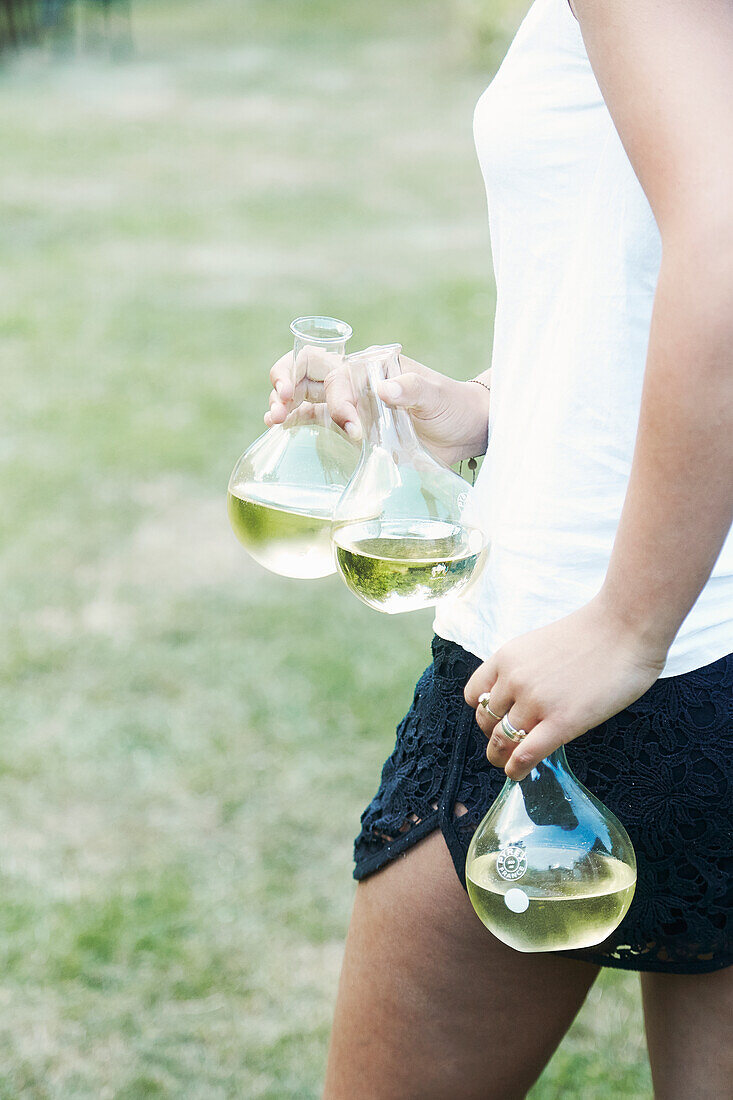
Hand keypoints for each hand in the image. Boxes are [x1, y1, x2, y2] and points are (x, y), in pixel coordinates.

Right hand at [265, 351, 489, 464]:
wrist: (464, 432)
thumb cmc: (453, 406)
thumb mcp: (438, 396)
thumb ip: (414, 390)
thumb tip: (386, 389)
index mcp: (370, 368)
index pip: (333, 369)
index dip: (330, 391)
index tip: (345, 423)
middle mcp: (353, 383)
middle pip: (306, 374)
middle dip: (287, 385)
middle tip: (279, 408)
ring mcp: (349, 407)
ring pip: (304, 398)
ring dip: (284, 406)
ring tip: (272, 420)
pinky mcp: (349, 431)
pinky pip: (314, 423)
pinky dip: (295, 425)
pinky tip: (279, 431)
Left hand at [464, 594, 667, 780]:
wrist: (626, 627)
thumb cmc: (594, 632)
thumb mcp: (541, 644)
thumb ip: (527, 670)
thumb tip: (525, 698)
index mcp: (507, 657)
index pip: (475, 695)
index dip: (483, 711)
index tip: (495, 719)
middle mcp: (514, 680)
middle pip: (487, 720)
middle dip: (493, 736)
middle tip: (505, 744)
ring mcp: (536, 702)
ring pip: (501, 741)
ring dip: (501, 757)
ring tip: (508, 765)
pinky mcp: (561, 723)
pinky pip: (526, 754)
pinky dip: (516, 769)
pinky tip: (518, 774)